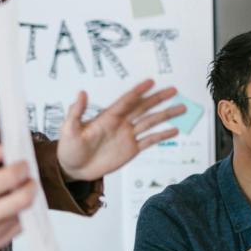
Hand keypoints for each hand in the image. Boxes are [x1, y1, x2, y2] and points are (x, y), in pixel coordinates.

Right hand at [0, 144, 35, 250]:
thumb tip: (5, 150)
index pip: (10, 178)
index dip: (22, 168)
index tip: (22, 165)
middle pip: (23, 199)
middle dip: (30, 185)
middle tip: (28, 179)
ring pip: (24, 214)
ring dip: (25, 201)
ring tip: (17, 193)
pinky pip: (19, 228)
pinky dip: (19, 215)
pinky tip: (10, 208)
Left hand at [56, 79, 186, 181]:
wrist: (73, 168)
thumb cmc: (68, 148)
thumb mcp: (68, 129)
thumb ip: (76, 112)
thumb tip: (81, 93)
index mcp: (107, 117)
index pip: (126, 101)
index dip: (138, 91)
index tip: (150, 82)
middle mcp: (121, 123)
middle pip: (143, 108)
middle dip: (158, 99)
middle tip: (173, 90)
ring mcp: (128, 136)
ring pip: (150, 122)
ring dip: (166, 115)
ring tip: (181, 108)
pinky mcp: (131, 149)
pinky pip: (149, 140)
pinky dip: (162, 135)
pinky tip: (174, 131)